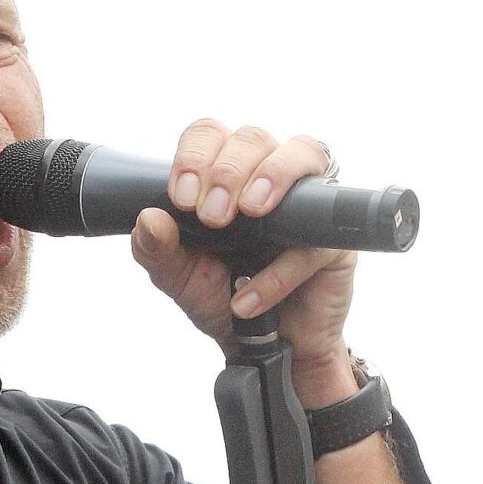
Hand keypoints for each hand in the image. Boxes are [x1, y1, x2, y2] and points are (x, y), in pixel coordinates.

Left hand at [129, 121, 360, 403]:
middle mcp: (265, 176)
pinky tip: (248, 297)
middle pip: (253, 138)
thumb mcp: (179, 277)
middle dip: (229, 170)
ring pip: (303, 153)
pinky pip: (315, 239)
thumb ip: (157, 250)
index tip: (182, 197)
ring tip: (250, 213)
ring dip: (272, 174)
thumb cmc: (222, 298)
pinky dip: (279, 271)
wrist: (263, 349)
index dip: (195, 155)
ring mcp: (306, 202)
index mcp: (222, 175)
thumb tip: (149, 218)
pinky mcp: (333, 241)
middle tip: (212, 216)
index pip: (209, 135)